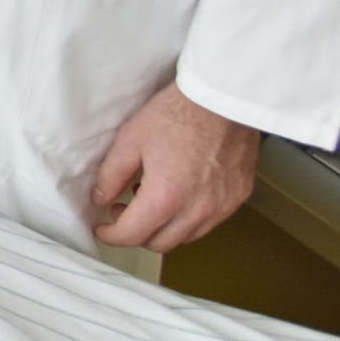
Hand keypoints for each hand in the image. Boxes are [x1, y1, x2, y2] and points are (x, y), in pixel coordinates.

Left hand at [92, 82, 259, 252]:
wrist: (222, 97)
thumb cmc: (178, 112)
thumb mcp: (130, 140)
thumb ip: (111, 175)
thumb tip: (101, 198)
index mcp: (167, 195)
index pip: (133, 235)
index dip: (111, 235)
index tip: (102, 228)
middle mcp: (198, 209)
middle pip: (160, 244)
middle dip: (136, 232)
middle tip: (122, 208)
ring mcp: (222, 206)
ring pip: (186, 237)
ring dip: (163, 227)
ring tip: (150, 196)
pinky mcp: (238, 197)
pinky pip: (209, 222)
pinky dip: (188, 218)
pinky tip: (178, 192)